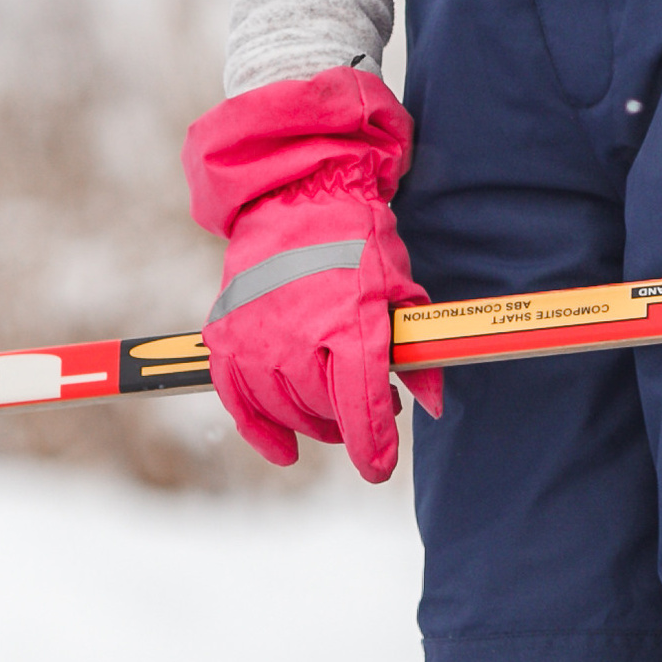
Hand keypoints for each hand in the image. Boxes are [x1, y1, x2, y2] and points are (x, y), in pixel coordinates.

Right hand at [181, 69, 432, 482]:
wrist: (296, 193)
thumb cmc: (357, 240)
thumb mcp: (400, 287)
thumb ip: (416, 351)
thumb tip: (433, 403)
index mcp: (350, 323)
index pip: (361, 407)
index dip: (373, 447)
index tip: (379, 467)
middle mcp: (299, 336)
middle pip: (324, 413)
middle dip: (349, 423)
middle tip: (366, 409)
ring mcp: (258, 337)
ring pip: (286, 411)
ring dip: (312, 422)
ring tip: (331, 407)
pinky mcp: (228, 335)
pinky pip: (239, 401)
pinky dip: (259, 430)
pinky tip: (282, 448)